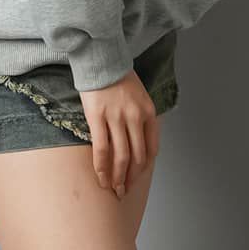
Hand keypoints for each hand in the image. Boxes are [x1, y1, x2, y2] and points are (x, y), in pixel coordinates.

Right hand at [78, 71, 158, 197]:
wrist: (100, 57)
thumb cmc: (117, 76)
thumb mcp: (138, 95)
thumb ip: (140, 116)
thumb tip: (135, 140)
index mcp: (148, 112)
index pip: (151, 148)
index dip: (144, 167)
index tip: (137, 178)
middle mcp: (135, 117)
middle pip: (136, 156)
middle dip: (131, 177)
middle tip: (124, 191)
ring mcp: (116, 117)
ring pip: (120, 156)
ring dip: (117, 177)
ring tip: (113, 189)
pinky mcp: (97, 117)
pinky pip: (101, 148)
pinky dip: (102, 166)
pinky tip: (101, 177)